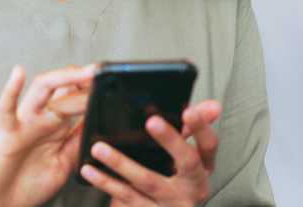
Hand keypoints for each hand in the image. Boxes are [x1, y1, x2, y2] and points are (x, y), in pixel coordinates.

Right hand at [0, 63, 96, 206]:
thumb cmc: (25, 184)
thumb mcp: (63, 165)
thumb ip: (77, 144)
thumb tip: (98, 125)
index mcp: (55, 126)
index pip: (76, 99)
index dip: (93, 90)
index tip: (113, 82)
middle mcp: (41, 119)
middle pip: (64, 89)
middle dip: (84, 81)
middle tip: (103, 73)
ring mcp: (24, 122)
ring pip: (41, 90)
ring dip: (62, 78)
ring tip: (82, 72)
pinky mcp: (6, 132)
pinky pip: (7, 109)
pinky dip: (11, 91)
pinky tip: (17, 74)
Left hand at [79, 100, 221, 206]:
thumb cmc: (176, 180)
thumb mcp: (188, 158)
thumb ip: (193, 129)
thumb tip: (213, 105)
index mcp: (202, 168)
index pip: (209, 145)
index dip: (201, 127)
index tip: (188, 110)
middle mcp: (192, 188)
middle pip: (186, 162)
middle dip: (171, 140)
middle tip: (151, 121)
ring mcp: (171, 203)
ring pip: (148, 181)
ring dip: (123, 163)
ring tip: (100, 147)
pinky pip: (126, 197)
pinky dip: (106, 183)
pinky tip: (90, 170)